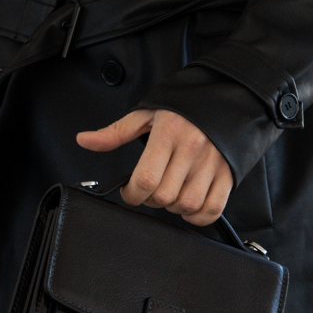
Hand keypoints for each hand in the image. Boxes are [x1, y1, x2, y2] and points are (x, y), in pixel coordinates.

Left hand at [76, 109, 233, 226]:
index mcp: (169, 132)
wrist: (226, 96)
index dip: (132, 194)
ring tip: (169, 194)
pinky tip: (188, 205)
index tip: (129, 191)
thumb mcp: (147, 114)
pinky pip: (213, 208)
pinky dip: (198, 216)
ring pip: (187, 204)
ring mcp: (213, 163)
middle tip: (149, 190)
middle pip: (164, 196)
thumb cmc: (183, 106)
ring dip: (173, 207)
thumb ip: (115, 132)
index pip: (146, 179)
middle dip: (150, 200)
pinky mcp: (228, 174)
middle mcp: (192, 149)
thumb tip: (84, 140)